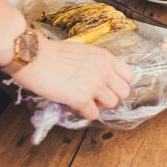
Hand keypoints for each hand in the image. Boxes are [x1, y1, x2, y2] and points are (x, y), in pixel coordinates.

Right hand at [11, 36, 135, 120]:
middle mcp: (104, 71)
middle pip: (124, 92)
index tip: (109, 86)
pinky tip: (75, 106)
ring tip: (85, 100)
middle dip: (112, 95)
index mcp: (105, 58)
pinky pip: (93, 115)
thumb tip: (99, 75)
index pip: (129, 75)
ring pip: (112, 104)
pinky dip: (85, 113)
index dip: (120, 83)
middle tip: (97, 95)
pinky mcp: (82, 99)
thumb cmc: (53, 52)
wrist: (36, 57)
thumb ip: (96, 63)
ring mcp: (94, 86)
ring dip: (99, 105)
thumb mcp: (83, 51)